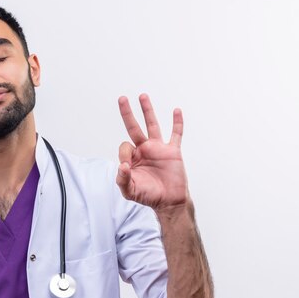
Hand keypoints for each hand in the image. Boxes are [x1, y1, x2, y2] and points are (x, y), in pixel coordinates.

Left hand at [116, 94, 188, 211]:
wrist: (169, 201)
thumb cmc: (148, 196)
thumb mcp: (129, 191)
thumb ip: (122, 179)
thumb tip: (122, 165)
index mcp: (132, 158)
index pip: (124, 145)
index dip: (124, 153)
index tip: (127, 165)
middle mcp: (144, 150)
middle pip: (133, 127)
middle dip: (127, 113)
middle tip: (122, 98)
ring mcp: (159, 149)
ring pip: (152, 125)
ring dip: (147, 110)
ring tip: (142, 96)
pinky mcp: (173, 151)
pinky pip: (176, 134)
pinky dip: (177, 123)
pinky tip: (176, 110)